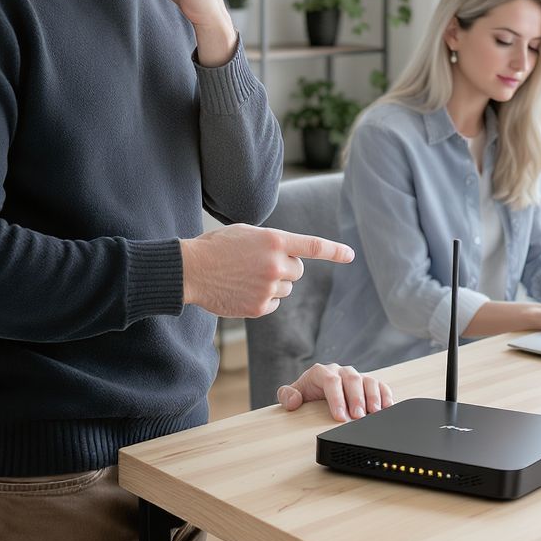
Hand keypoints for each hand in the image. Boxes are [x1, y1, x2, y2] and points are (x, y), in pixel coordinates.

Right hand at [180, 224, 353, 317]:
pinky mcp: (260, 307)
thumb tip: (289, 257)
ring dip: (274, 284)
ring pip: (286, 289)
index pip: (313, 246)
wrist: (191, 270)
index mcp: (275, 240)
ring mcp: (269, 288)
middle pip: (298, 271)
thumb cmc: (218, 247)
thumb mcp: (248, 233)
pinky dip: (263, 299)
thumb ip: (273, 242)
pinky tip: (243, 291)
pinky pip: (274, 304)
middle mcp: (276, 264)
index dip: (335, 251)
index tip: (350, 255)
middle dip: (285, 268)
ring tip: (246, 277)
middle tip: (260, 264)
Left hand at [278, 363, 393, 422]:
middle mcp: (340, 371)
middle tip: (358, 417)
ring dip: (372, 397)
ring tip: (374, 413)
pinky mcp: (368, 383)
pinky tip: (387, 407)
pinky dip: (385, 394)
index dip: (337, 398)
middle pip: (351, 379)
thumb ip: (287, 396)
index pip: (331, 381)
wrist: (316, 391)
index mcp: (322, 372)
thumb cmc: (307, 394)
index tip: (340, 416)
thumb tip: (293, 400)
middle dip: (356, 398)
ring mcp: (356, 376)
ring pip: (367, 380)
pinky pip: (379, 385)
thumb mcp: (294, 394)